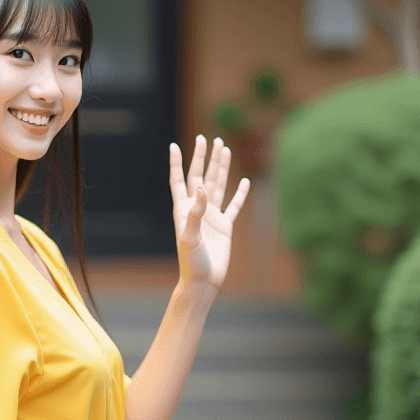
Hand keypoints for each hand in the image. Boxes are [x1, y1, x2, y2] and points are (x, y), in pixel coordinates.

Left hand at [169, 135, 250, 292]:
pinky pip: (234, 206)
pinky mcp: (225, 226)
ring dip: (221, 168)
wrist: (203, 281)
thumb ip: (195, 212)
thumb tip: (202, 188)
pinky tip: (245, 181)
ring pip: (218, 186)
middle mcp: (197, 209)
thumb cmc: (191, 261)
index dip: (176, 163)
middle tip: (206, 138)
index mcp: (183, 209)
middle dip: (203, 158)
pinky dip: (240, 193)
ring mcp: (212, 217)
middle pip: (200, 177)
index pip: (179, 180)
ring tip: (224, 148)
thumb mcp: (190, 236)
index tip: (175, 145)